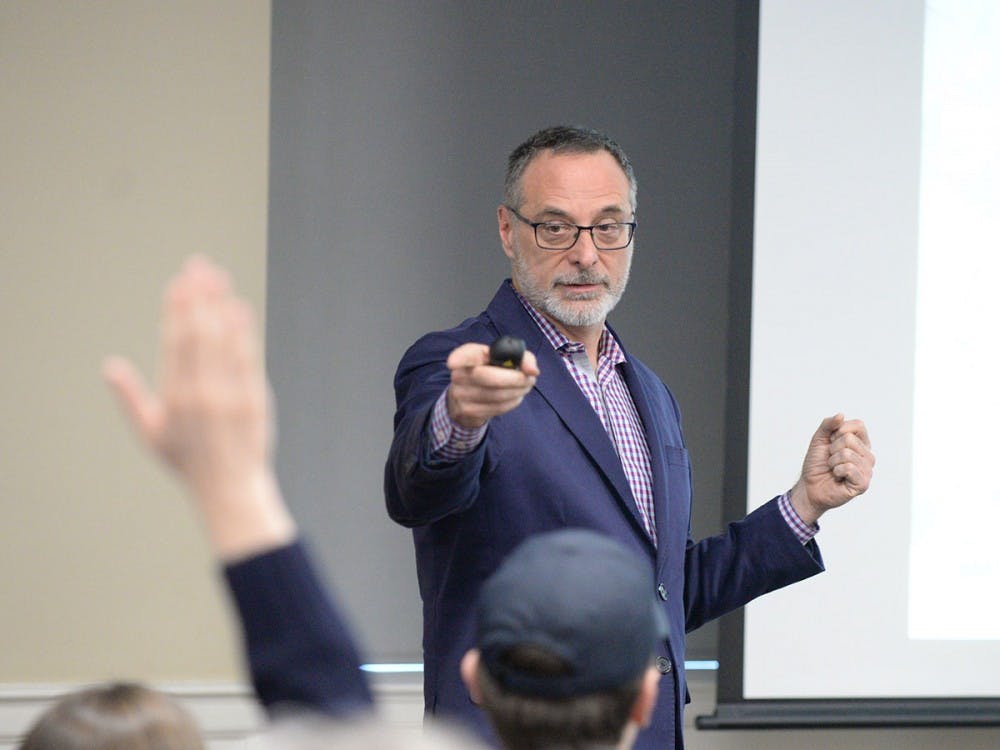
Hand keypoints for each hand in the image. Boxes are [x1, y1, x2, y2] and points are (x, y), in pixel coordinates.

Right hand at [103, 256, 294, 558]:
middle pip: (199, 333)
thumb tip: (109, 366)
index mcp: (173, 397)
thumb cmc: (187, 461)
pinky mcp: (253, 399)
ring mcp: (229, 395)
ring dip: (220, 305)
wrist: (229, 488)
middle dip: (198, 296)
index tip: (177, 283)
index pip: (174, 342)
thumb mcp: (150, 433)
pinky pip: (247, 358)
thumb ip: (130, 398)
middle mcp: (200, 393)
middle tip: (199, 266)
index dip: (176, 310)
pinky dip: (243, 332)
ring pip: (224, 341)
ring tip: (219, 278)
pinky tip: (239, 309)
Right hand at [445, 342, 539, 427]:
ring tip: (525, 387)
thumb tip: (533, 371)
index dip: (459, 358)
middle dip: (515, 379)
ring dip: (518, 392)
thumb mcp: (504, 358)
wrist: (469, 396)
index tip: (452, 363)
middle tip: (530, 379)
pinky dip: (512, 402)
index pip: (463, 355)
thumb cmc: (490, 370)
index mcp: (467, 356)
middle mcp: (460, 375)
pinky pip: (496, 408)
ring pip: (496, 395)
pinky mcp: (469, 411)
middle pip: (488, 377)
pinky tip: (515, 396)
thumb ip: (523, 358)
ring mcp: (462, 395)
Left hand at [790, 413, 874, 525]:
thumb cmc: (816, 464)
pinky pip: (849, 468)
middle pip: (849, 439)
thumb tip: (841, 415)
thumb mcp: (819, 439)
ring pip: (847, 454)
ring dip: (833, 461)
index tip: (831, 443)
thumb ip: (828, 424)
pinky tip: (837, 477)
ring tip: (833, 469)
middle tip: (831, 460)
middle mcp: (868, 456)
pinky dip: (836, 471)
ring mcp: (867, 470)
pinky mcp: (863, 484)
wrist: (808, 486)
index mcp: (861, 443)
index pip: (858, 425)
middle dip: (832, 449)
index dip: (839, 431)